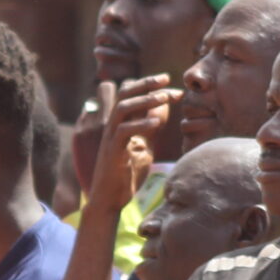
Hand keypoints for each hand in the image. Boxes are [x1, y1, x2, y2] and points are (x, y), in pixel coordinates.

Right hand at [89, 77, 175, 211]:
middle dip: (145, 84)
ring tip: (164, 97)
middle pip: (124, 94)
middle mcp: (112, 127)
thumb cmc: (127, 175)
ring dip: (144, 100)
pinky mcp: (112, 152)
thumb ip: (150, 128)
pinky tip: (158, 122)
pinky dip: (141, 124)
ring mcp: (110, 138)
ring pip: (122, 109)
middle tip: (166, 79)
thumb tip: (164, 107)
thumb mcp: (144, 146)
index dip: (147, 85)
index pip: (129, 95)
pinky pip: (124, 132)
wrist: (110, 200)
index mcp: (119, 124)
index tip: (169, 82)